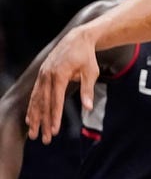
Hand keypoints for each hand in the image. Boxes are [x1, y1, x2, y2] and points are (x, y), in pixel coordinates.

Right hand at [26, 26, 100, 143]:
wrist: (76, 39)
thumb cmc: (86, 57)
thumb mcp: (91, 72)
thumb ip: (87, 90)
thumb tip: (88, 108)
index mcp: (60, 75)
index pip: (56, 100)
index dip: (54, 116)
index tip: (54, 130)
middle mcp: (47, 75)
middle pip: (44, 103)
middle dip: (43, 122)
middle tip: (44, 139)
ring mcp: (42, 75)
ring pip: (37, 100)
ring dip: (35, 117)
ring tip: (33, 133)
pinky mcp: (42, 75)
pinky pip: (35, 94)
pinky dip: (32, 107)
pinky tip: (30, 118)